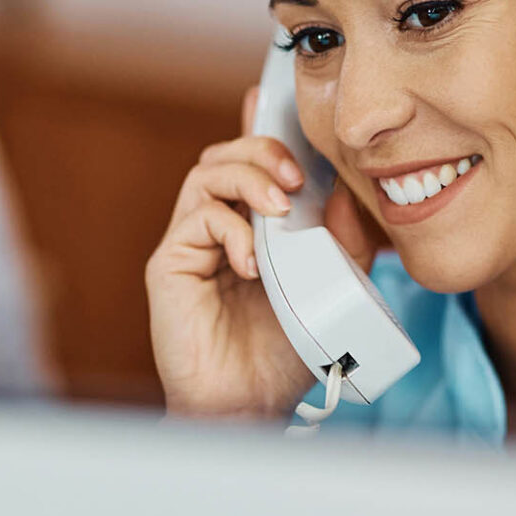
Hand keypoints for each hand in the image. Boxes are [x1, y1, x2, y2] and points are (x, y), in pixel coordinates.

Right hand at [147, 85, 378, 419]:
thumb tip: (345, 194)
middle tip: (296, 175)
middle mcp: (217, 231)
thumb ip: (344, 243)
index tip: (279, 107)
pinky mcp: (170, 266)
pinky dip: (229, 228)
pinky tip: (252, 261)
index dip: (263, 130)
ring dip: (247, 178)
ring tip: (280, 207)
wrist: (249, 407)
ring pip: (205, 174)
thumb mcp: (333, 290)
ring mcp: (191, 247)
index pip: (253, 165)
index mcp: (253, 230)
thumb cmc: (284, 355)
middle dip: (262, 151)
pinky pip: (195, 218)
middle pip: (225, 156)